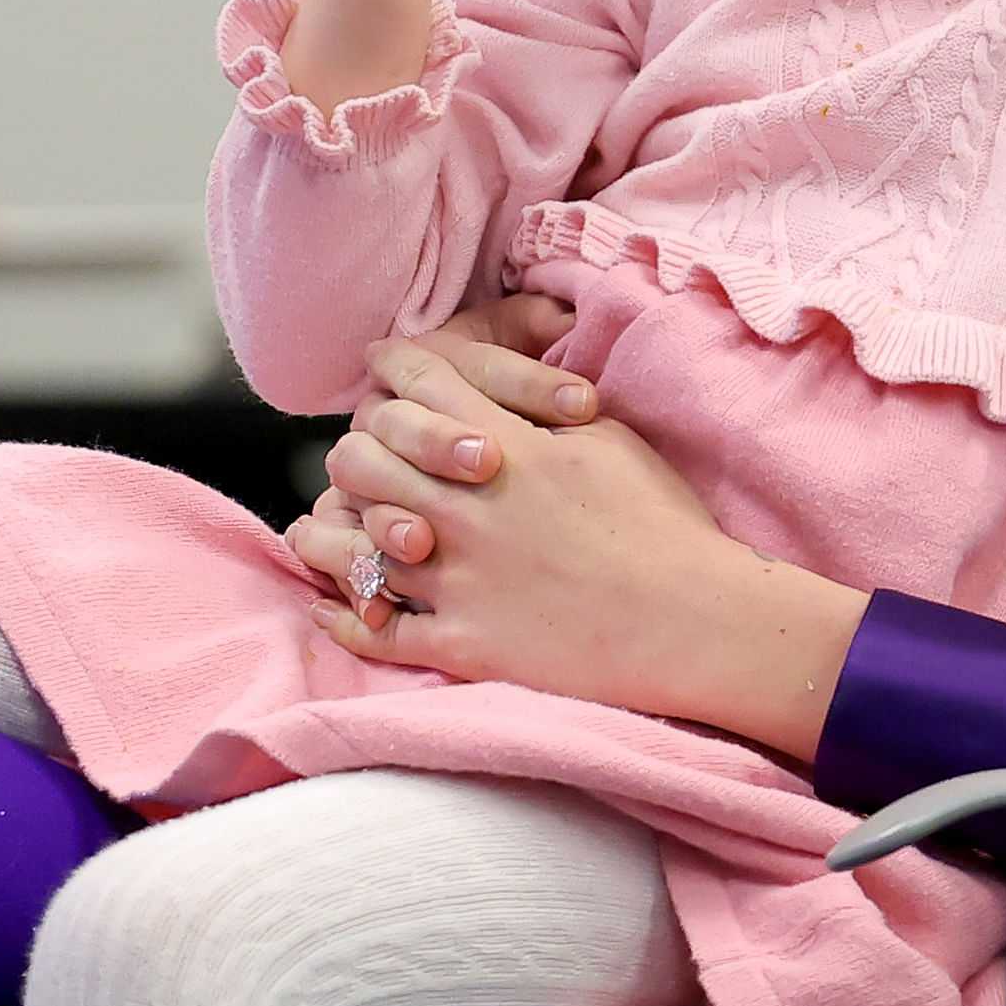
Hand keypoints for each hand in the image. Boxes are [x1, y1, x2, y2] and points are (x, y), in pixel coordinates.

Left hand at [286, 324, 867, 759]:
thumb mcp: (611, 441)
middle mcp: (464, 506)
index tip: (382, 363)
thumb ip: (546, 412)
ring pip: (354, 544)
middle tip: (359, 453)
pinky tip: (335, 608)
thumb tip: (511, 396)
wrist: (690, 619)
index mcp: (504, 446)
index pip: (422, 384)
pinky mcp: (462, 642)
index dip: (394, 364)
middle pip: (364, 458)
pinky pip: (379, 630)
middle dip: (355, 447)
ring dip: (328, 533)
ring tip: (314, 529)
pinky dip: (347, 618)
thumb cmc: (664, 524)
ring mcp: (456, 577)